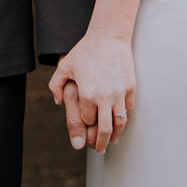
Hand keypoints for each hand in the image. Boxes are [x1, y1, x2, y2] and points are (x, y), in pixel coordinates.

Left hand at [50, 34, 134, 154]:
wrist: (108, 36)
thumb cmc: (85, 51)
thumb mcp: (65, 66)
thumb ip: (55, 85)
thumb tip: (57, 102)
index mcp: (87, 95)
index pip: (87, 121)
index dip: (86, 124)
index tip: (86, 126)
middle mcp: (104, 97)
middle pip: (105, 130)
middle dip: (102, 143)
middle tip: (100, 150)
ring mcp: (119, 93)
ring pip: (120, 123)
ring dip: (116, 136)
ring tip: (113, 142)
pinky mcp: (130, 88)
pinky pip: (128, 109)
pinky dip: (125, 119)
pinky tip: (121, 122)